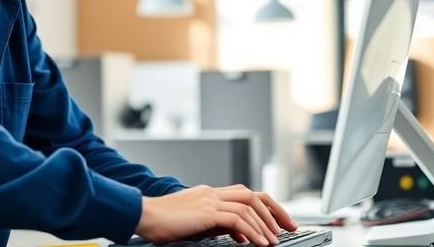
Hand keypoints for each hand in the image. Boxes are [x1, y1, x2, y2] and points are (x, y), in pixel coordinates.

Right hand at [135, 184, 297, 245]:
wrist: (143, 216)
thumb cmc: (163, 222)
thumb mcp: (197, 223)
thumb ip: (219, 224)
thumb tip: (241, 235)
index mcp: (211, 193)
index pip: (247, 194)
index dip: (267, 206)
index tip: (279, 222)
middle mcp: (213, 192)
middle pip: (254, 195)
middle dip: (275, 211)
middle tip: (289, 228)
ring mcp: (210, 199)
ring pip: (249, 206)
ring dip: (265, 225)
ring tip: (275, 241)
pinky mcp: (206, 211)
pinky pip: (237, 219)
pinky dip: (253, 231)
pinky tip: (260, 243)